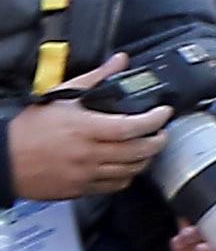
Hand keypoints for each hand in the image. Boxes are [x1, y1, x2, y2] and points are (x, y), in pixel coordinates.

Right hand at [6, 92, 162, 200]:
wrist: (4, 158)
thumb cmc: (29, 128)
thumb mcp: (61, 96)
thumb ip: (95, 78)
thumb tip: (119, 61)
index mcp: (85, 129)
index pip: (131, 127)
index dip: (155, 120)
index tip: (164, 112)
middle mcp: (88, 154)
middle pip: (138, 152)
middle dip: (158, 141)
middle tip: (162, 132)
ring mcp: (85, 174)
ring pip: (130, 172)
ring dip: (145, 159)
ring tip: (148, 148)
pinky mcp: (79, 190)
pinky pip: (113, 186)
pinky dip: (127, 176)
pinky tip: (127, 166)